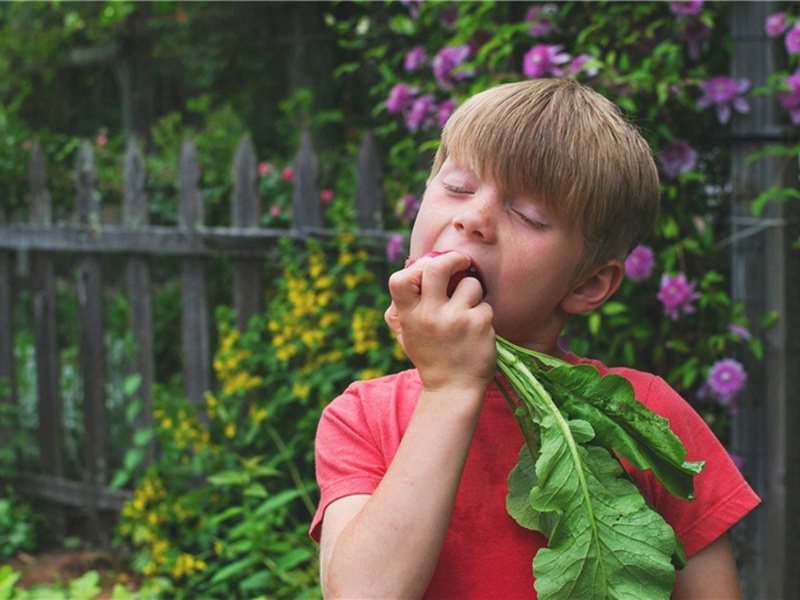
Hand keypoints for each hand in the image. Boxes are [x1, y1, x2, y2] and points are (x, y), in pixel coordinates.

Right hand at [385, 252, 495, 392]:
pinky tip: (476, 330)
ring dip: (473, 292)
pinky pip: (485, 304)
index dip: (416, 268)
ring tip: (467, 312)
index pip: (400, 279)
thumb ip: (402, 306)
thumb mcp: (406, 334)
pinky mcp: (478, 325)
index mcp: (409, 316)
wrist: (453, 389)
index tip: (429, 269)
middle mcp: (430, 316)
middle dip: (453, 259)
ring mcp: (455, 320)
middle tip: (462, 263)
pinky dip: (483, 313)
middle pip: (437, 268)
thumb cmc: (431, 355)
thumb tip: (413, 267)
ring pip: (470, 284)